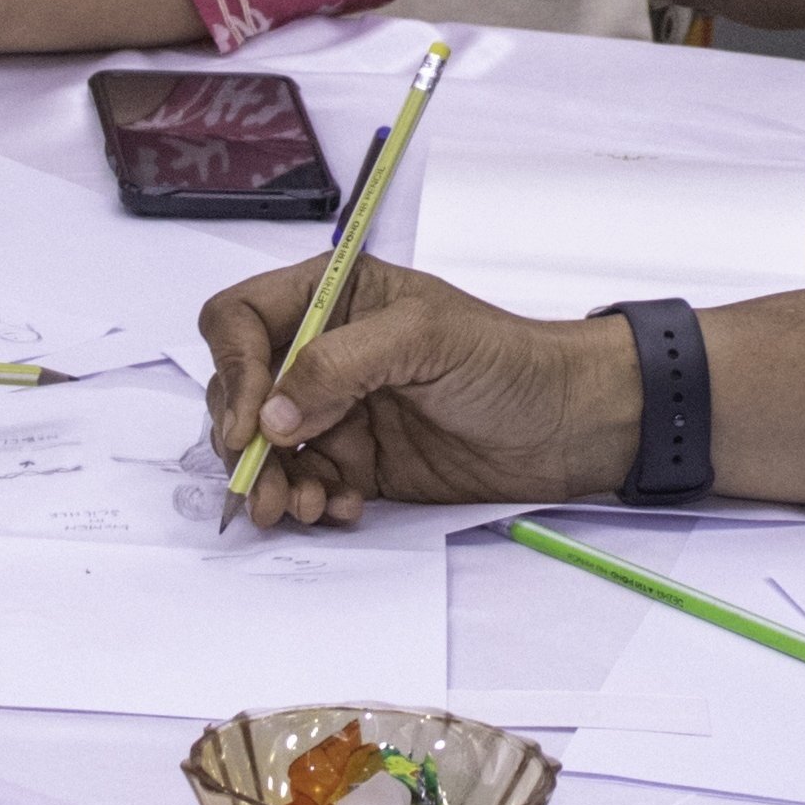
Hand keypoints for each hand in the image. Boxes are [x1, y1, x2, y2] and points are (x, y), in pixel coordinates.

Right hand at [199, 257, 637, 528]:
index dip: (235, 367)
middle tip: (262, 478)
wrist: (568, 428)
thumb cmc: (511, 362)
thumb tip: (273, 411)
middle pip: (242, 389)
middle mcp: (326, 351)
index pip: (242, 320)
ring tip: (301, 506)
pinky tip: (343, 506)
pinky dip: (312, 499)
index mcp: (335, 297)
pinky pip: (307, 482)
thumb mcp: (425, 338)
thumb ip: (341, 364)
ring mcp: (338, 409)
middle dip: (243, 438)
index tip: (250, 420)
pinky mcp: (357, 461)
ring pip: (266, 446)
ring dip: (273, 479)